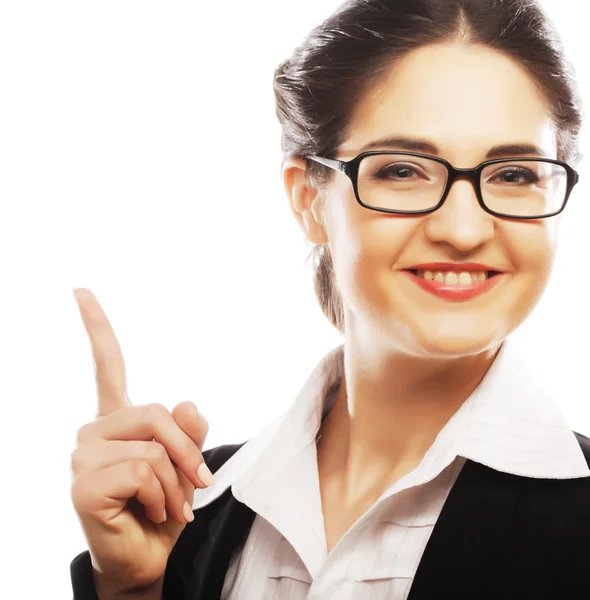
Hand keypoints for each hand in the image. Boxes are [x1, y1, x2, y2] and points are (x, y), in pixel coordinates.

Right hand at [70, 288, 214, 593]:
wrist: (148, 560)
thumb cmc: (164, 509)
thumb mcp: (187, 466)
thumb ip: (188, 432)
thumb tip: (188, 404)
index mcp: (118, 420)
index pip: (108, 364)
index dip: (96, 327)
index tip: (80, 291)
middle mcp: (94, 431)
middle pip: (156, 412)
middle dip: (188, 452)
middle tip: (200, 485)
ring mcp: (83, 457)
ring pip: (153, 447)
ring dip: (177, 482)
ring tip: (171, 507)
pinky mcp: (82, 484)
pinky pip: (143, 471)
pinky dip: (162, 497)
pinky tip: (151, 514)